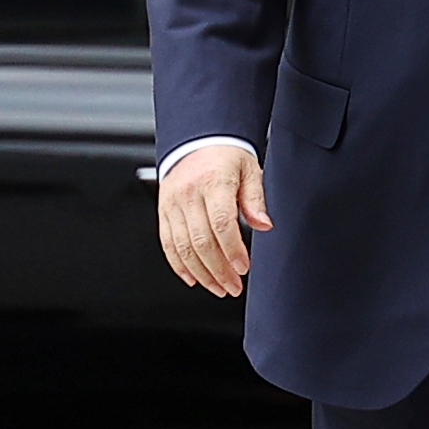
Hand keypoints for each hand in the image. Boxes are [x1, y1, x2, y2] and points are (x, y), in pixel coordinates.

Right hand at [157, 144, 268, 296]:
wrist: (197, 140)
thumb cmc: (226, 156)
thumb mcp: (249, 170)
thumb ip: (255, 199)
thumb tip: (264, 224)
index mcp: (212, 182)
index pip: (221, 223)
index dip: (232, 250)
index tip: (243, 268)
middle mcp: (188, 194)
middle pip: (201, 241)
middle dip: (218, 270)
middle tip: (233, 286)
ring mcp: (172, 204)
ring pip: (183, 247)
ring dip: (201, 273)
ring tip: (218, 288)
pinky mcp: (163, 211)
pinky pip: (168, 243)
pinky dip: (179, 265)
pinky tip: (194, 278)